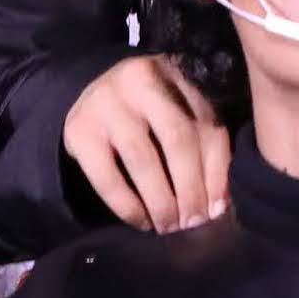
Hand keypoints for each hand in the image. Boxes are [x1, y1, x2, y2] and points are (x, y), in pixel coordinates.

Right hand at [62, 54, 229, 233]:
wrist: (95, 96)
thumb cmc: (151, 111)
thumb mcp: (183, 114)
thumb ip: (207, 146)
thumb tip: (219, 205)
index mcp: (178, 70)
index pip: (207, 123)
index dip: (216, 171)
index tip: (218, 209)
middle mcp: (141, 78)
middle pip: (177, 137)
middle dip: (190, 188)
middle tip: (194, 223)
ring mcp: (106, 102)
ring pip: (143, 158)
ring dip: (161, 201)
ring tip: (169, 226)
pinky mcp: (79, 129)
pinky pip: (107, 177)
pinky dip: (128, 206)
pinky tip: (142, 221)